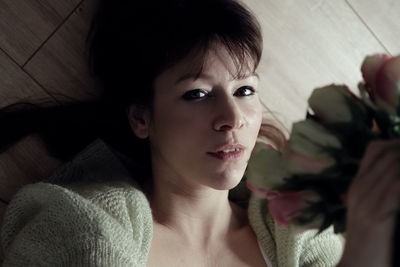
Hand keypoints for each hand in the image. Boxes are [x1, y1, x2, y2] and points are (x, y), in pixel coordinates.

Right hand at [339, 140, 399, 266]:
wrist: (357, 264)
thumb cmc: (368, 238)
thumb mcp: (367, 208)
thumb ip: (377, 189)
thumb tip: (396, 175)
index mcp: (357, 184)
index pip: (374, 149)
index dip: (395, 142)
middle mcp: (360, 189)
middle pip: (386, 155)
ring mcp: (367, 202)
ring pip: (393, 169)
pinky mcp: (377, 217)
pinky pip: (395, 190)